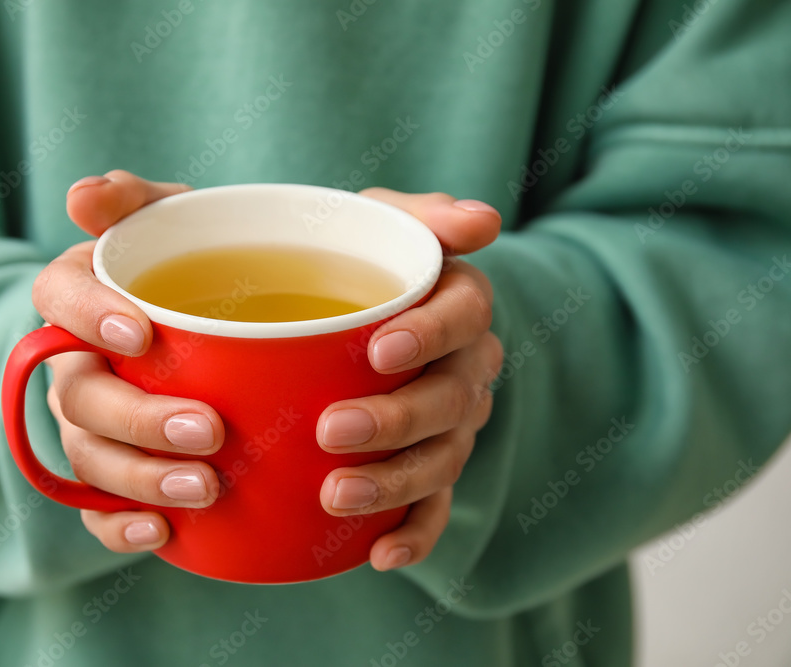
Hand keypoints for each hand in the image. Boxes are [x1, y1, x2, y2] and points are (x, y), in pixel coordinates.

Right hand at [36, 171, 224, 551]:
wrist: (224, 321)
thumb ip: (135, 201)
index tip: (142, 333)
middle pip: (81, 397)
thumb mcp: (175, 219)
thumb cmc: (194, 264)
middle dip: (137, 418)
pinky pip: (98, 509)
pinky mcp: (113, 471)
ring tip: (206, 486)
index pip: (57, 298)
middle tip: (207, 429)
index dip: (86, 317)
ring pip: (91, 458)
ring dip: (140, 478)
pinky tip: (164, 533)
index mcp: (84, 298)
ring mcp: (90, 424)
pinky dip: (122, 526)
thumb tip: (82, 196)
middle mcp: (76, 364)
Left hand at [315, 189, 503, 570]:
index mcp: (458, 306)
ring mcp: (452, 425)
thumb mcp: (381, 222)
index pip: (463, 317)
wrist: (343, 308)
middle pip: (450, 400)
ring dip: (395, 482)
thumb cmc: (359, 259)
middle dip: (397, 419)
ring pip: (441, 459)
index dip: (429, 336)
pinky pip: (434, 507)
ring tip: (338, 495)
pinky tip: (378, 556)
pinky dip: (413, 534)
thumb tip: (479, 221)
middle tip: (334, 429)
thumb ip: (422, 216)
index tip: (379, 350)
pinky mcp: (430, 467)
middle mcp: (466, 368)